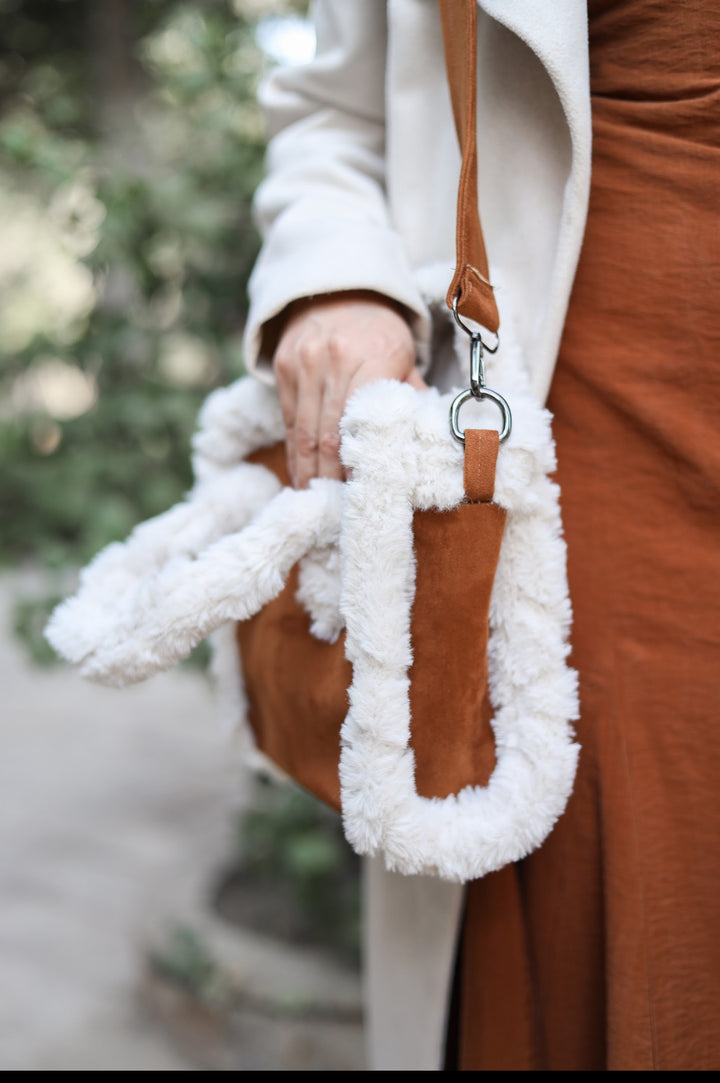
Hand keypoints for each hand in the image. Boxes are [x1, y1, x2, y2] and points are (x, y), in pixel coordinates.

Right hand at [272, 290, 424, 487]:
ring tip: (318, 506)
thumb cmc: (381, 333)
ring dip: (309, 475)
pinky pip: (289, 423)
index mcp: (371, 356)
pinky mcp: (282, 369)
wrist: (340, 290)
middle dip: (330, 481)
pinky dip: (297, 454)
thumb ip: (412, 399)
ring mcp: (301, 363)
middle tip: (338, 515)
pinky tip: (304, 478)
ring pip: (303, 434)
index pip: (359, 424)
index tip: (362, 497)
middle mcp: (330, 359)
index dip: (356, 466)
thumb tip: (428, 445)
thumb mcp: (405, 358)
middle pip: (326, 437)